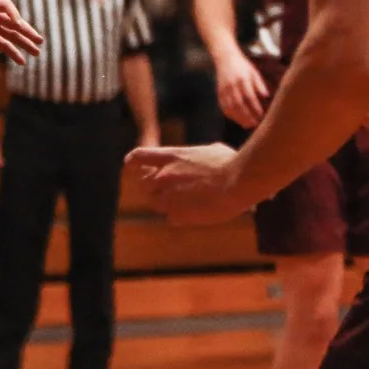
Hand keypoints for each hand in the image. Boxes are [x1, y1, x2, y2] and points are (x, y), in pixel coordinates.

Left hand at [0, 0, 43, 62]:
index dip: (13, 14)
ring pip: (11, 36)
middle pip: (14, 23)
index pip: (6, 6)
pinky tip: (21, 61)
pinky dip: (12, 52)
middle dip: (26, 31)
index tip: (17, 24)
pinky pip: (2, 45)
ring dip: (24, 43)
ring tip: (37, 52)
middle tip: (39, 40)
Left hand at [131, 142, 249, 224]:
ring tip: (181, 204)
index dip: (133, 162)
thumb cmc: (232, 163)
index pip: (139, 157)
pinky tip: (192, 215)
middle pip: (144, 184)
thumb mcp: (212, 150)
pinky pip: (170, 218)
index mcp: (171, 157)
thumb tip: (205, 156)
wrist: (238, 182)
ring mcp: (169, 196)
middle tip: (163, 191)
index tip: (130, 165)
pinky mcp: (178, 214)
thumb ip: (199, 156)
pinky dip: (178, 217)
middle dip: (152, 187)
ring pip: (155, 202)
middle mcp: (164, 176)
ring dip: (164, 203)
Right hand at [214, 51, 270, 128]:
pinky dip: (230, 114)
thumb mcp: (254, 72)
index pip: (249, 96)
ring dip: (238, 117)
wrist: (225, 58)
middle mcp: (231, 84)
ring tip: (247, 125)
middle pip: (238, 103)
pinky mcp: (219, 92)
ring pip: (230, 106)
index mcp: (242, 79)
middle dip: (247, 115)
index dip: (255, 107)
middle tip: (255, 124)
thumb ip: (259, 84)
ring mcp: (223, 89)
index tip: (262, 116)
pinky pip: (223, 106)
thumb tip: (266, 96)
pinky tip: (237, 120)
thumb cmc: (243, 66)